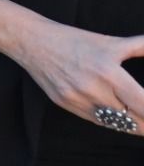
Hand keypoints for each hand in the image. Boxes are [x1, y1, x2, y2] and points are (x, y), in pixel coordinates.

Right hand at [12, 22, 143, 132]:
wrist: (33, 42)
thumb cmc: (75, 40)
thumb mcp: (111, 42)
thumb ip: (141, 46)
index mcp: (109, 73)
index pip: (142, 104)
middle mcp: (94, 90)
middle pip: (132, 121)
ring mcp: (78, 100)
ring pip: (115, 124)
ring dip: (132, 125)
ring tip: (141, 123)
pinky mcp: (66, 105)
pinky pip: (97, 120)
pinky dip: (111, 121)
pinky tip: (119, 117)